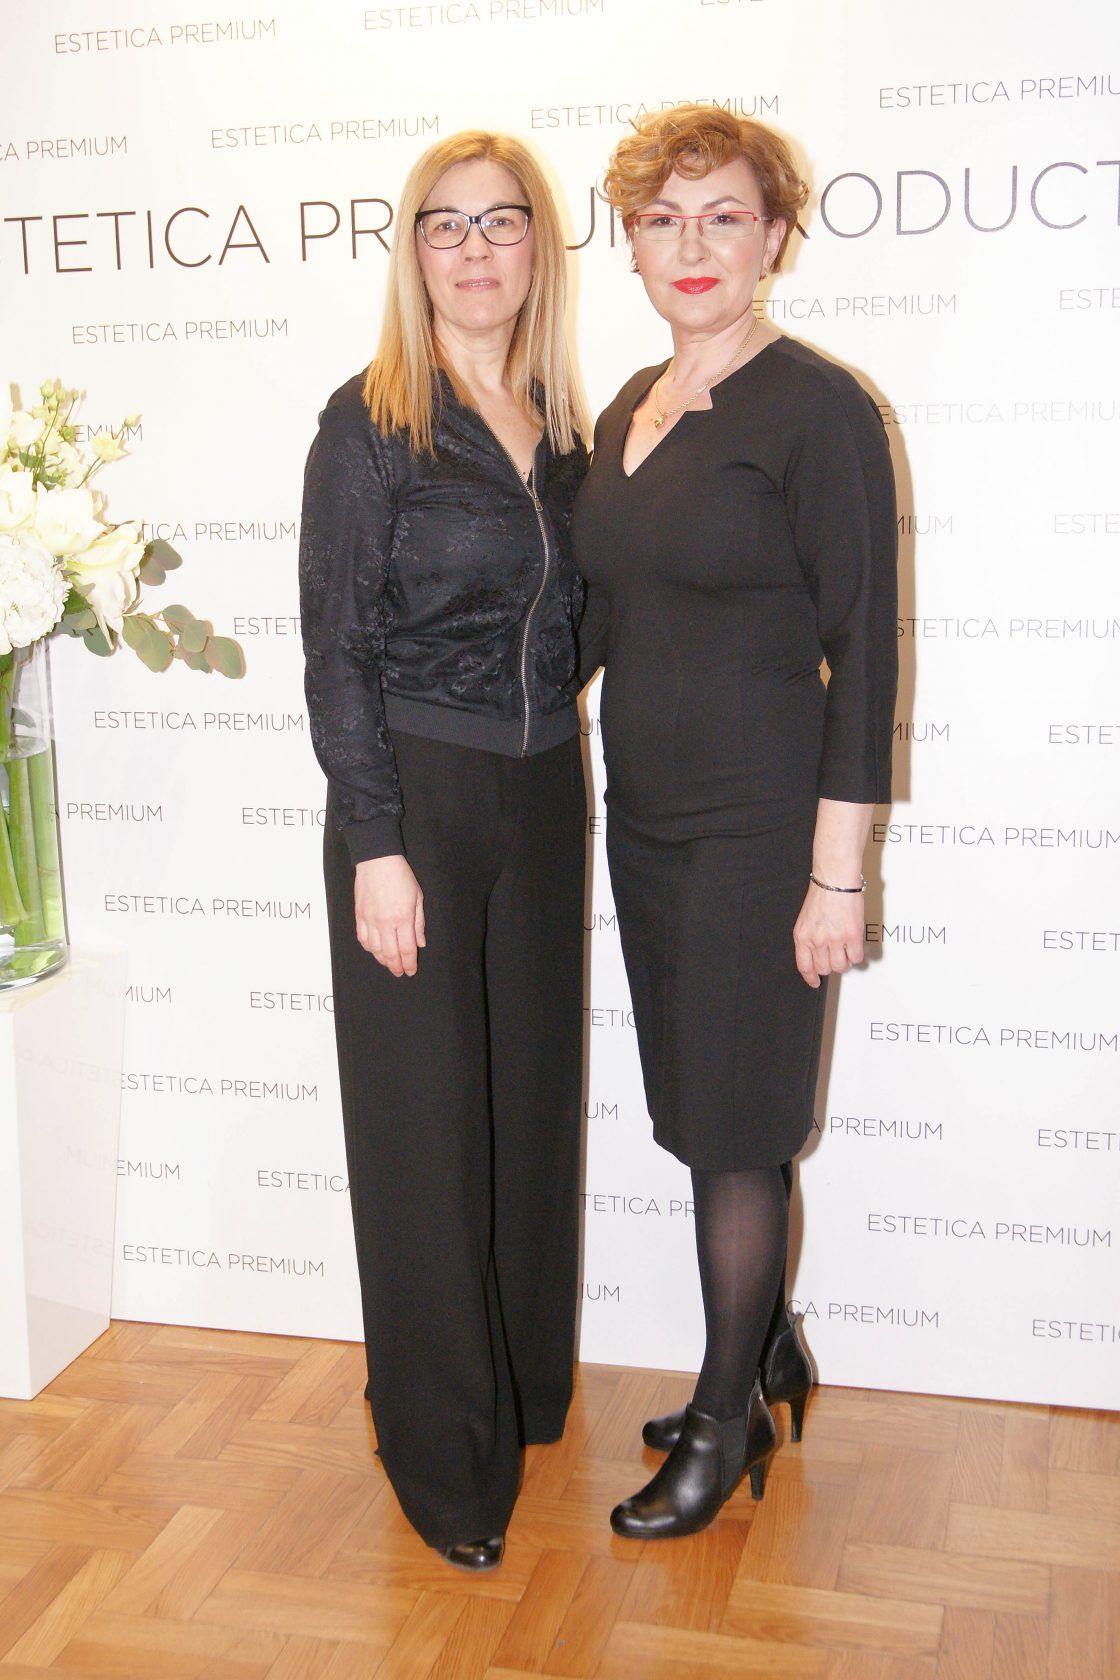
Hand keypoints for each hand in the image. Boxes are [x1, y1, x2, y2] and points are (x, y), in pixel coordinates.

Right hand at [354, 855, 425, 976]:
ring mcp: (370, 920)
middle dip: (396, 967)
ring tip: (389, 963)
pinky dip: (369, 948)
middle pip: (390, 954)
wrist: (377, 860)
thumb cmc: (401, 876)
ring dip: (382, 960)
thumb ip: (419, 923)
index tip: (411, 971)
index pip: (407, 950)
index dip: (409, 964)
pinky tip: (374, 950)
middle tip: (399, 972)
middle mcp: (385, 922)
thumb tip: (420, 943)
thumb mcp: (417, 898)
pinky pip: (362, 939)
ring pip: (374, 950)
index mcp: (403, 918)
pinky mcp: (359, 915)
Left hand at [793, 882, 864, 988]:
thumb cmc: (822, 894)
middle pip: (824, 968)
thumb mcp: (806, 919)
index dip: (810, 977)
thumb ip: (810, 937)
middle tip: (835, 957)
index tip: (815, 982)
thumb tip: (817, 954)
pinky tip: (854, 946)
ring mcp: (835, 939)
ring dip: (844, 961)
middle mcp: (817, 940)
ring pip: (840, 966)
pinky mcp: (852, 936)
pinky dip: (856, 955)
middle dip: (830, 966)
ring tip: (845, 950)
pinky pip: (856, 958)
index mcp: (802, 936)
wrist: (835, 879)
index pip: (804, 966)